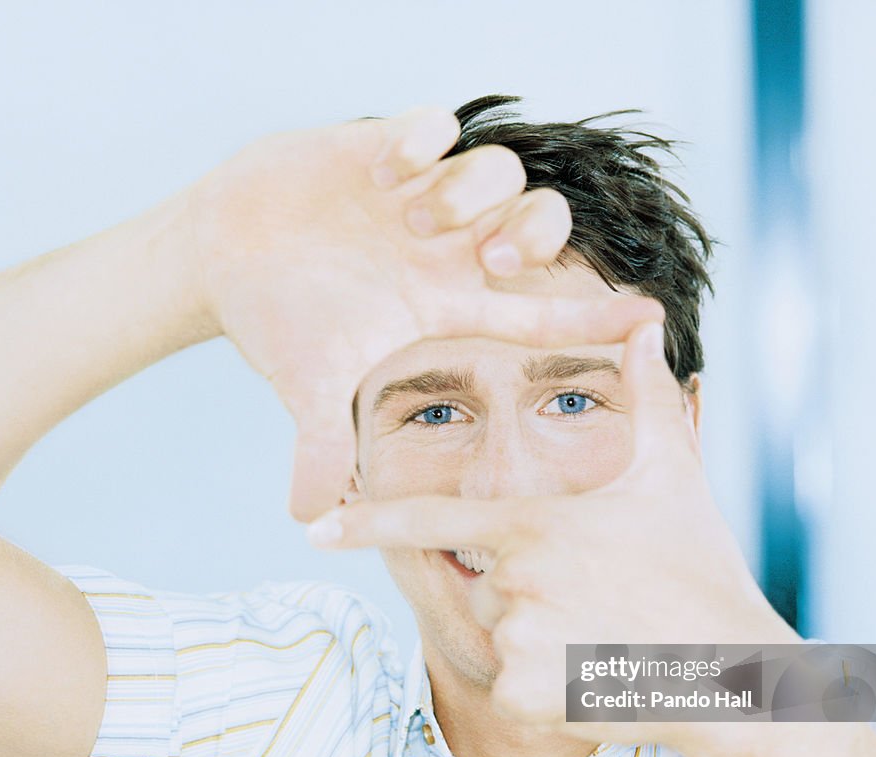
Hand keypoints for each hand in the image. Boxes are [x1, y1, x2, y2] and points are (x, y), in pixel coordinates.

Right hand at [189, 107, 661, 518]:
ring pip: (500, 171)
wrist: (225, 253)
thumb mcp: (307, 386)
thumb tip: (303, 515)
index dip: (596, 316)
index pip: (540, 311)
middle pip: (544, 225)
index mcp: (446, 304)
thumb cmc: (277, 320)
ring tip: (409, 215)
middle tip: (487, 257)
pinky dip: (424, 139)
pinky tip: (384, 171)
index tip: (650, 320)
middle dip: (535, 236)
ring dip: (468, 192)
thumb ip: (318, 445)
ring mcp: (422, 197)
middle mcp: (450, 249)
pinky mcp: (387, 147)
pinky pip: (439, 123)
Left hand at [306, 320, 800, 752]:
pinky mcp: (524, 700)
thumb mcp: (674, 477)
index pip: (430, 521)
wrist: (732, 672)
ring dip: (539, 637)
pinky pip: (513, 686)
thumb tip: (649, 329)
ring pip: (500, 634)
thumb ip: (648, 399)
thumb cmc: (700, 568)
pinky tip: (598, 675)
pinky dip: (546, 686)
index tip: (316, 529)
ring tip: (603, 636)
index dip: (368, 524)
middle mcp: (513, 581)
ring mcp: (516, 643)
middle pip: (483, 584)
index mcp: (534, 526)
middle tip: (595, 599)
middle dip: (525, 590)